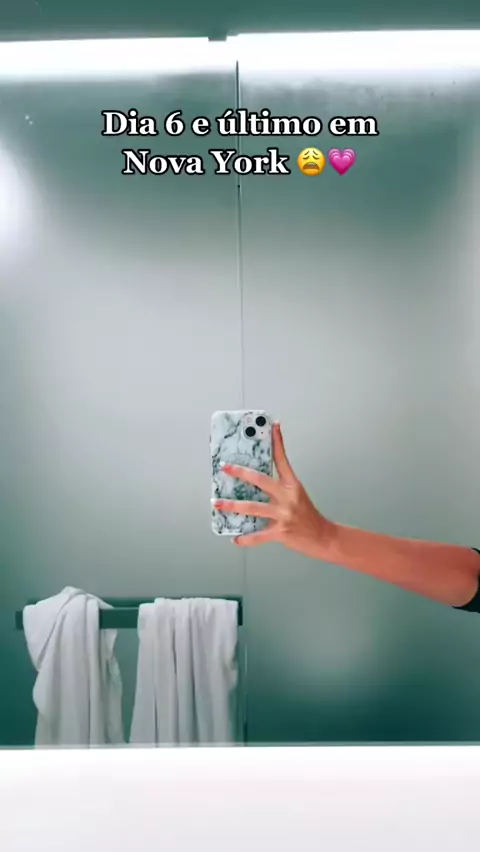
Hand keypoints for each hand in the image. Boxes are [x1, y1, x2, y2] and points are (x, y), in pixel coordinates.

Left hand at [213, 422, 334, 557]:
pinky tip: (235, 538)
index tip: (272, 427)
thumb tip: (256, 482)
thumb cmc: (308, 516)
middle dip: (240, 473)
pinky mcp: (280, 532)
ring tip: (217, 503)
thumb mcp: (297, 496)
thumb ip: (279, 489)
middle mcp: (288, 497)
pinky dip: (246, 538)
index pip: (282, 460)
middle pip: (260, 480)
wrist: (323, 537)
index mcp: (292, 486)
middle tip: (225, 467)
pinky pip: (258, 535)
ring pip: (253, 508)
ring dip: (232, 505)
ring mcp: (284, 515)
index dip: (277, 443)